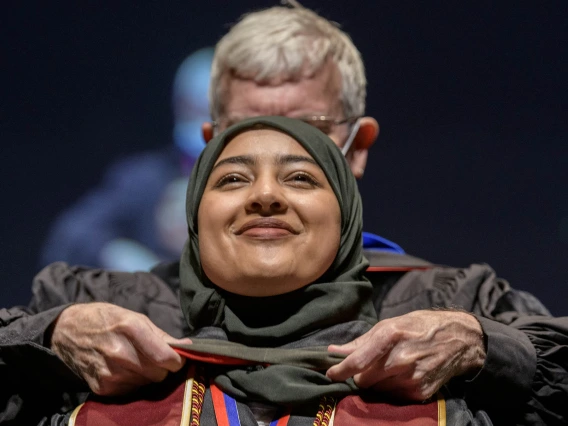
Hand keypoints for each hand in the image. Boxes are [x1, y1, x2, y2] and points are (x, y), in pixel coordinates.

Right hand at [50, 302, 190, 395]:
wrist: (67, 331)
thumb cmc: (106, 320)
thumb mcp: (135, 317)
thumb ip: (162, 336)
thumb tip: (188, 347)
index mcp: (131, 329)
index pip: (166, 358)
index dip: (177, 360)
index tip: (176, 357)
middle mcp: (119, 353)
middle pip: (159, 373)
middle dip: (162, 367)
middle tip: (152, 356)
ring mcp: (109, 372)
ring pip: (147, 383)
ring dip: (147, 374)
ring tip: (134, 360)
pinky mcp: (102, 388)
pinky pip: (131, 391)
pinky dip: (133, 382)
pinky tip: (123, 369)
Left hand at [326, 310, 484, 400]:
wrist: (458, 340)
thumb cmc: (419, 326)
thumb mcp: (389, 324)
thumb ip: (360, 341)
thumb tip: (333, 351)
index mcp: (390, 336)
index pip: (358, 361)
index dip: (340, 370)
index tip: (330, 374)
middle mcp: (400, 359)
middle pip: (363, 380)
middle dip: (361, 375)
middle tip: (369, 366)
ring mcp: (411, 378)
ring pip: (377, 390)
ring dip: (376, 382)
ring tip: (390, 368)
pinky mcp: (419, 392)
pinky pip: (392, 396)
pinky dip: (391, 388)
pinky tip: (402, 375)